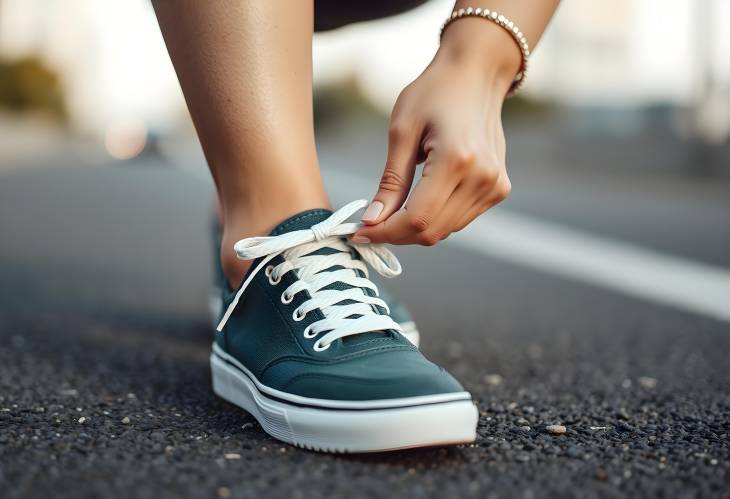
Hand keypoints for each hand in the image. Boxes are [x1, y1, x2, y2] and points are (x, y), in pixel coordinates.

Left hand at [352, 19, 519, 245]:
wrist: (476, 75)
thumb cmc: (434, 93)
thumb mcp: (402, 131)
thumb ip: (390, 182)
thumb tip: (372, 221)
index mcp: (457, 160)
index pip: (417, 218)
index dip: (385, 232)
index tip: (359, 232)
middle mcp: (482, 178)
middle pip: (431, 231)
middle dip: (396, 234)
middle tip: (369, 225)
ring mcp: (495, 186)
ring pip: (445, 231)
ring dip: (414, 229)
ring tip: (391, 212)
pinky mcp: (499, 189)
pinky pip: (459, 220)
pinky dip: (434, 219)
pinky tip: (418, 200)